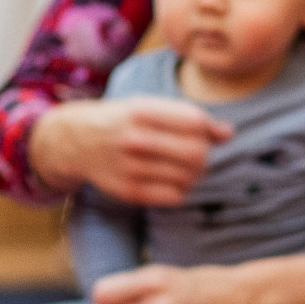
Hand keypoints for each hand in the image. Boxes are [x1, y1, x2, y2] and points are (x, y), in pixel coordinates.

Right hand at [32, 97, 233, 205]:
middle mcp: (134, 139)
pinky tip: (172, 180)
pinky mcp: (128, 192)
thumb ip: (189, 118)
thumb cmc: (123, 120)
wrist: (76, 141)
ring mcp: (130, 167)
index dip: (207, 129)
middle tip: (198, 154)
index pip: (195, 122)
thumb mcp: (150, 107)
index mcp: (142, 111)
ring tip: (184, 166)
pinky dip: (181, 189)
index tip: (202, 132)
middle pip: (196, 153)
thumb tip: (228, 134)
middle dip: (204, 154)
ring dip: (194, 174)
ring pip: (188, 177)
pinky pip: (174, 196)